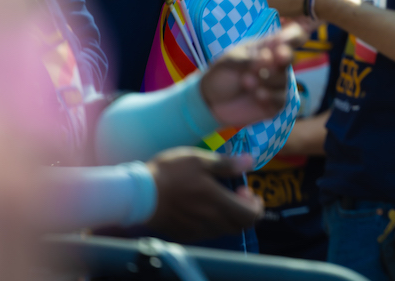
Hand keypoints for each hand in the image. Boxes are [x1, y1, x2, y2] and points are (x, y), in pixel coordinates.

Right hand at [145, 148, 262, 240]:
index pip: (251, 216)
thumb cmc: (170, 172)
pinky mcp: (185, 235)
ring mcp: (197, 230)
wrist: (139, 194)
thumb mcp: (199, 159)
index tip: (244, 189)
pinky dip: (213, 222)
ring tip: (217, 198)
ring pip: (224, 230)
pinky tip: (202, 207)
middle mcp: (211, 221)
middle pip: (240, 225)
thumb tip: (251, 161)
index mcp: (218, 202)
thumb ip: (227, 164)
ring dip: (228, 216)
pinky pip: (208, 233)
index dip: (255, 205)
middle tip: (234, 193)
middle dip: (244, 210)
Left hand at [200, 24, 305, 126]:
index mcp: (268, 48)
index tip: (286, 40)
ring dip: (267, 79)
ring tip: (246, 81)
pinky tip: (257, 96)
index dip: (294, 36)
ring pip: (283, 80)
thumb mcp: (230, 61)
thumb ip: (250, 59)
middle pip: (292, 57)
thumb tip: (269, 57)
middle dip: (285, 57)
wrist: (211, 101)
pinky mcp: (275, 103)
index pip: (290, 37)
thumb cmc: (223, 74)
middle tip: (277, 56)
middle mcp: (276, 65)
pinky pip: (280, 100)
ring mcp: (277, 84)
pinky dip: (269, 97)